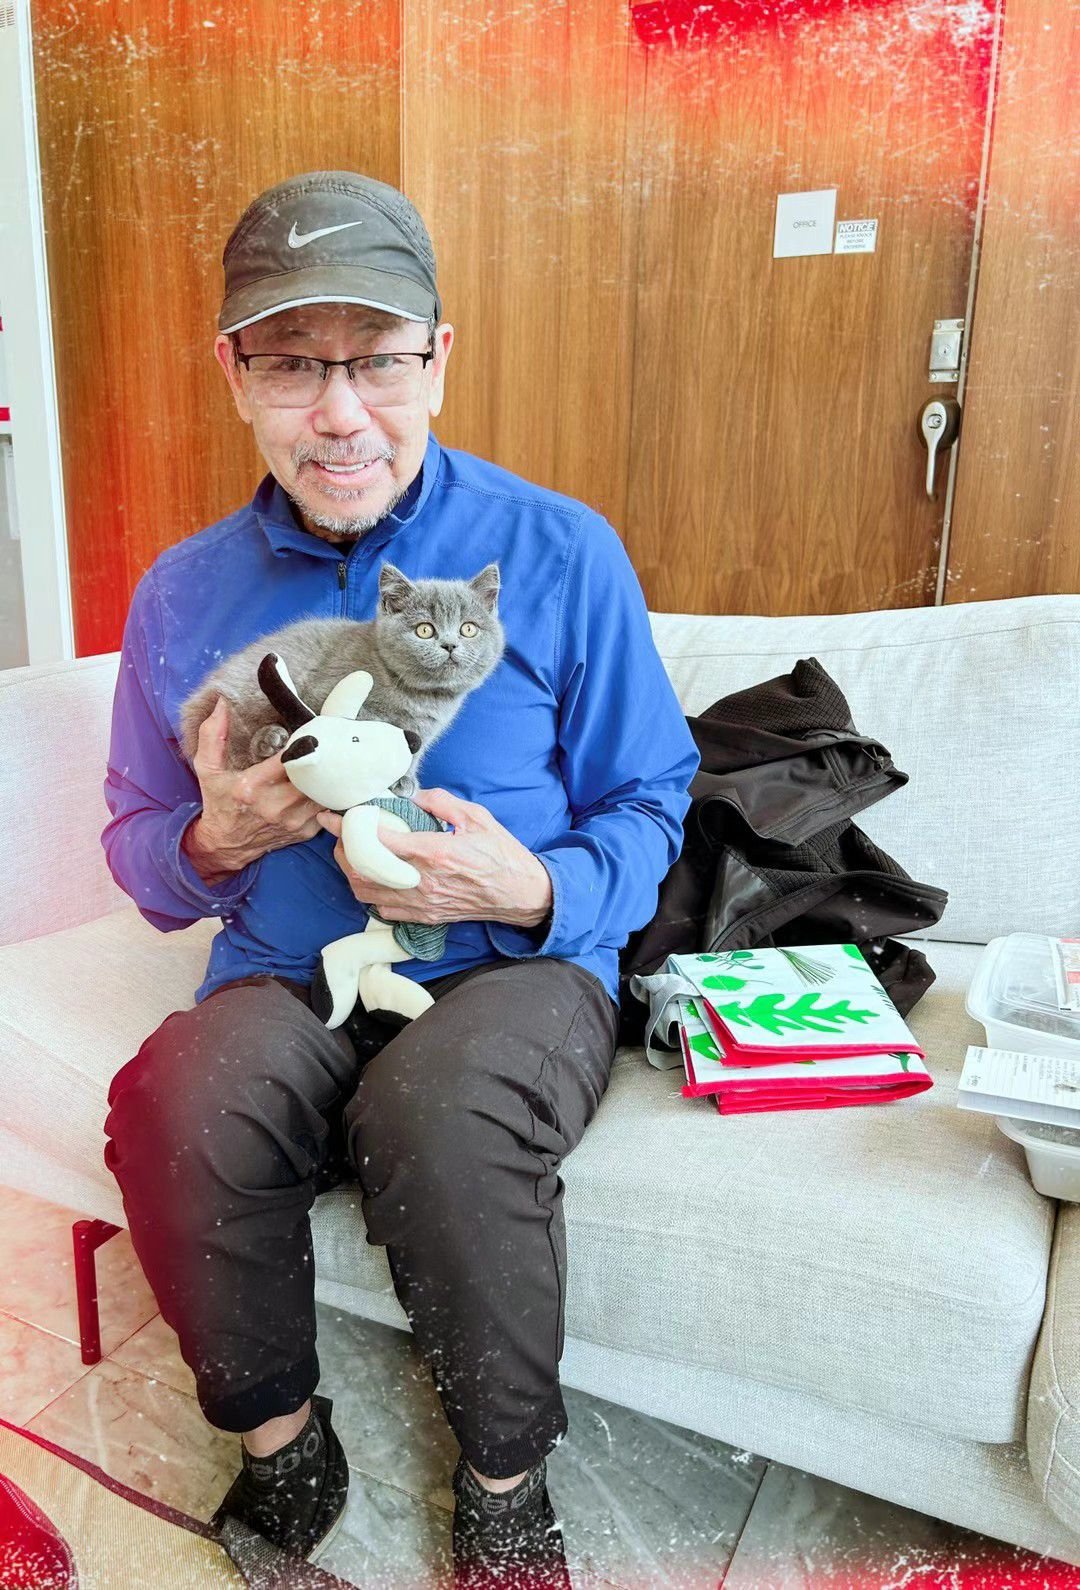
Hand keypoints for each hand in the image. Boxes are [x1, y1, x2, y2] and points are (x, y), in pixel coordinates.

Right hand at [182, 697, 325, 882]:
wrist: (225, 845)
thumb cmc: (218, 802)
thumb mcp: (207, 769)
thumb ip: (213, 735)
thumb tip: (222, 704)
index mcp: (252, 787)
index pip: (290, 758)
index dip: (302, 742)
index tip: (307, 730)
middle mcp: (275, 806)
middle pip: (313, 774)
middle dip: (319, 757)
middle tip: (324, 741)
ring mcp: (293, 821)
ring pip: (324, 791)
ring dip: (326, 775)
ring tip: (327, 760)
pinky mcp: (305, 831)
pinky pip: (326, 807)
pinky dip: (326, 793)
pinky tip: (323, 782)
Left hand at [316, 788, 553, 927]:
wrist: (520, 894)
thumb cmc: (501, 854)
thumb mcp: (476, 816)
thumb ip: (441, 802)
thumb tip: (412, 795)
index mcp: (434, 852)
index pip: (378, 841)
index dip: (348, 828)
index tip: (333, 817)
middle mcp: (423, 881)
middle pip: (363, 870)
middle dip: (343, 850)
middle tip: (341, 834)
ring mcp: (422, 903)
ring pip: (367, 893)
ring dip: (352, 873)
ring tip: (353, 855)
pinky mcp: (425, 917)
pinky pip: (383, 910)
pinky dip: (370, 894)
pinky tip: (374, 879)